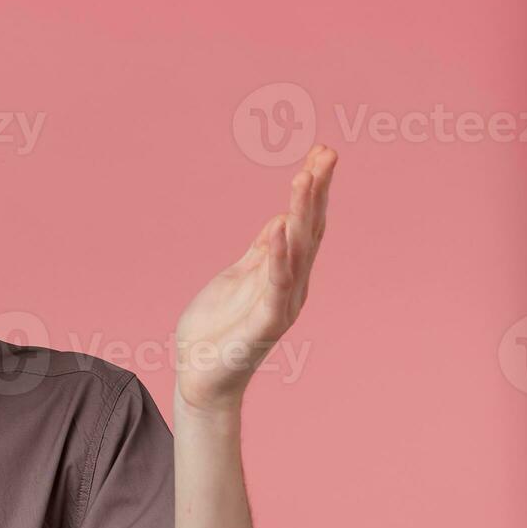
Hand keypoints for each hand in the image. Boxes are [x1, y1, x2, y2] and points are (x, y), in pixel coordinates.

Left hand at [174, 143, 337, 414]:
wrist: (199, 375)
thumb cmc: (218, 329)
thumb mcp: (238, 277)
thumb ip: (261, 251)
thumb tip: (281, 218)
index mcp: (284, 272)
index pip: (304, 223)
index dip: (313, 189)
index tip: (322, 152)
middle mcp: (291, 285)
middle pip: (309, 230)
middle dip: (317, 191)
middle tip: (327, 152)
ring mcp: (281, 304)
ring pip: (298, 251)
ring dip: (302, 213)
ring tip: (305, 177)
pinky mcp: (265, 324)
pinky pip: (275, 284)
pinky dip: (278, 255)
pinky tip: (281, 225)